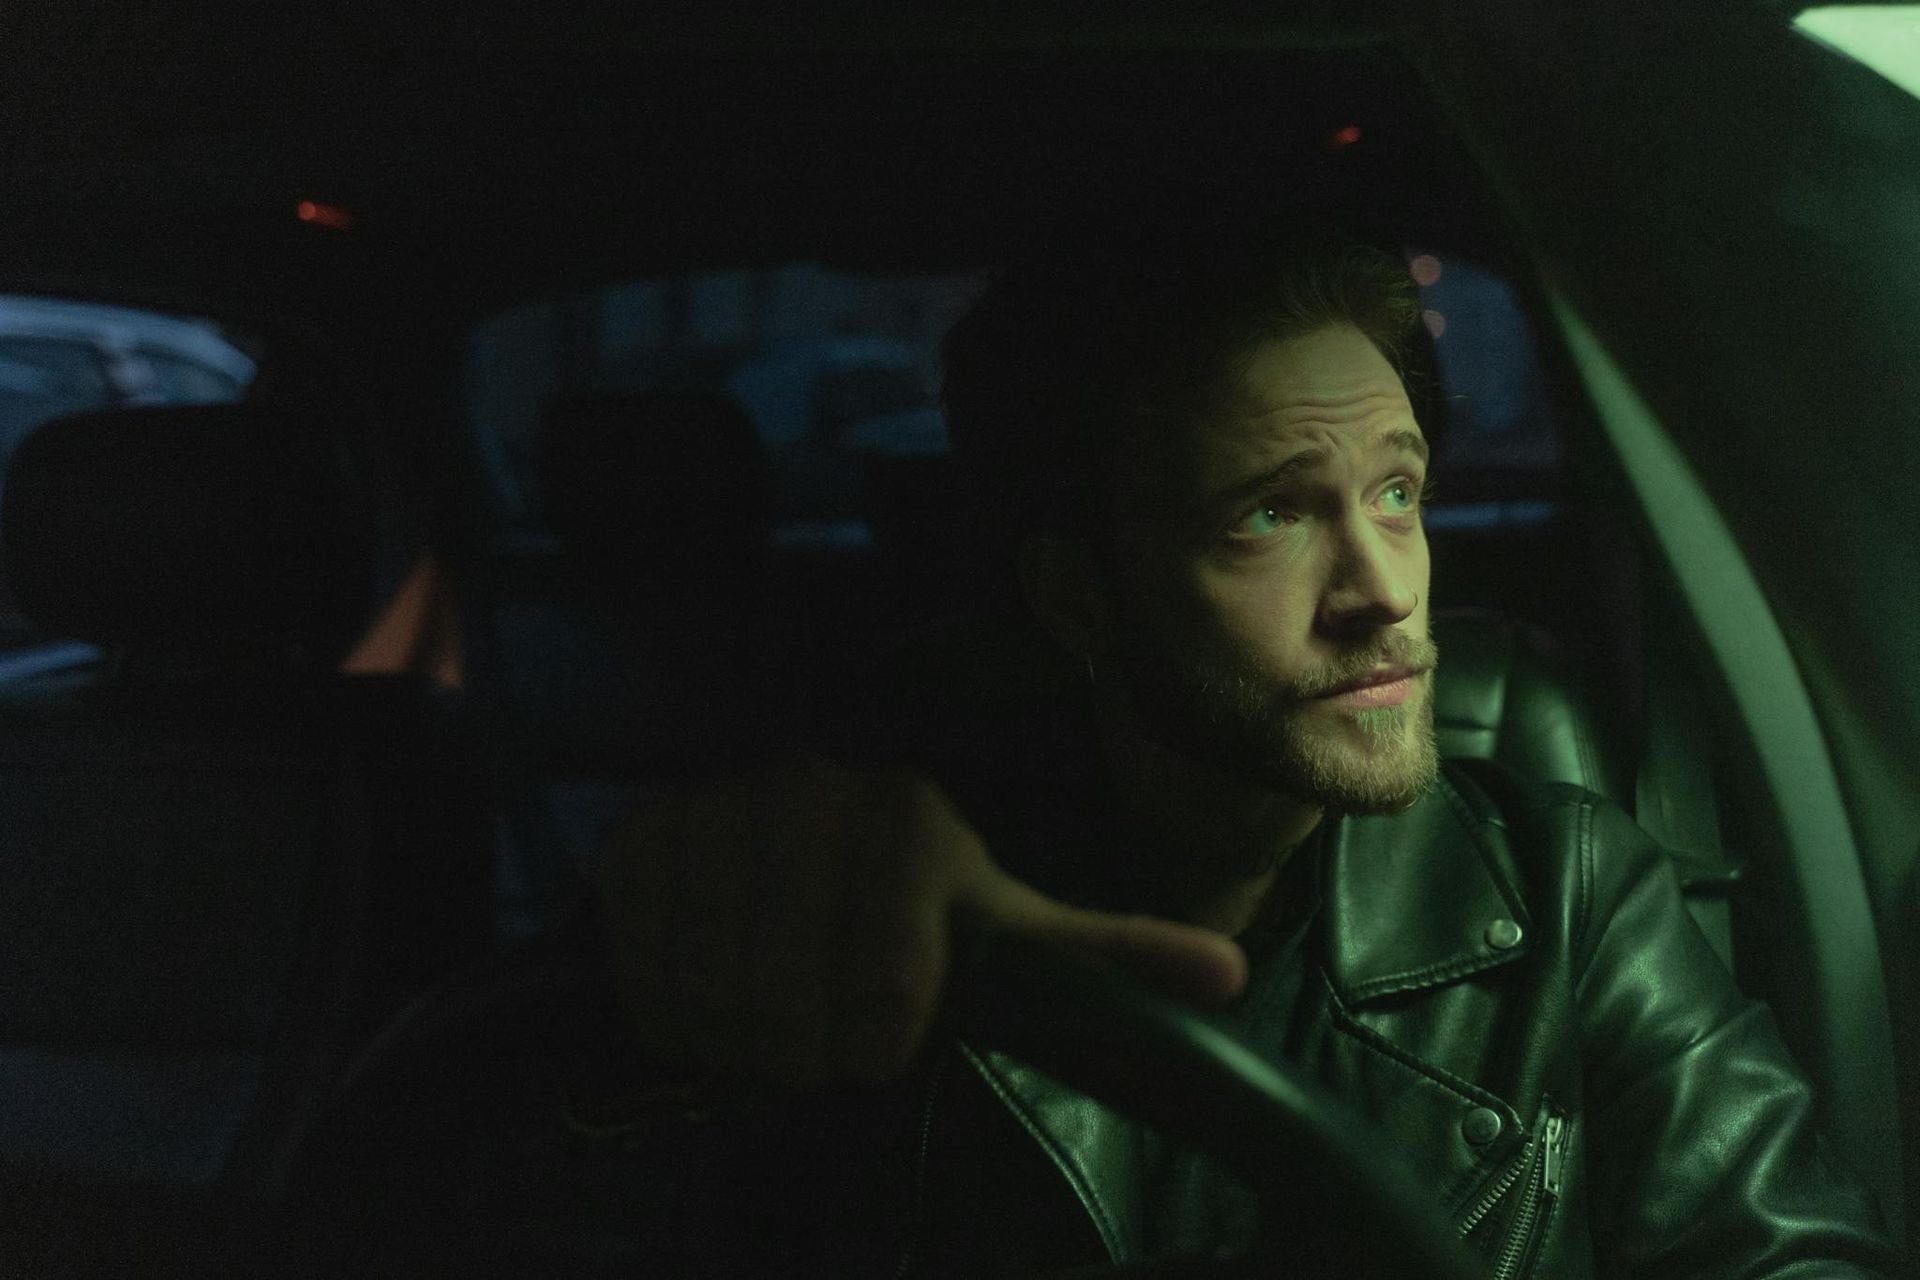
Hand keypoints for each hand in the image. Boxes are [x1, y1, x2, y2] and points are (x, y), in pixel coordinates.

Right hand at [590, 754, 1246, 1090]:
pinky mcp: (641, 835)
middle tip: (813, 1055)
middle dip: (803, 1054)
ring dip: (735, 1041)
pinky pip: (640, 964)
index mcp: (910, 822)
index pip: (887, 982)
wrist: (791, 839)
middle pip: (791, 999)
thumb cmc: (914, 901)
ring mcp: (718, 810)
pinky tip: (703, 1000)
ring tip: (763, 1032)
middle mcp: (809, 795)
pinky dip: (667, 1012)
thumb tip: (1229, 975)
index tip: (882, 1050)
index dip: (879, 1042)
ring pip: (712, 989)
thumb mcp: (1007, 924)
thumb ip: (1104, 954)